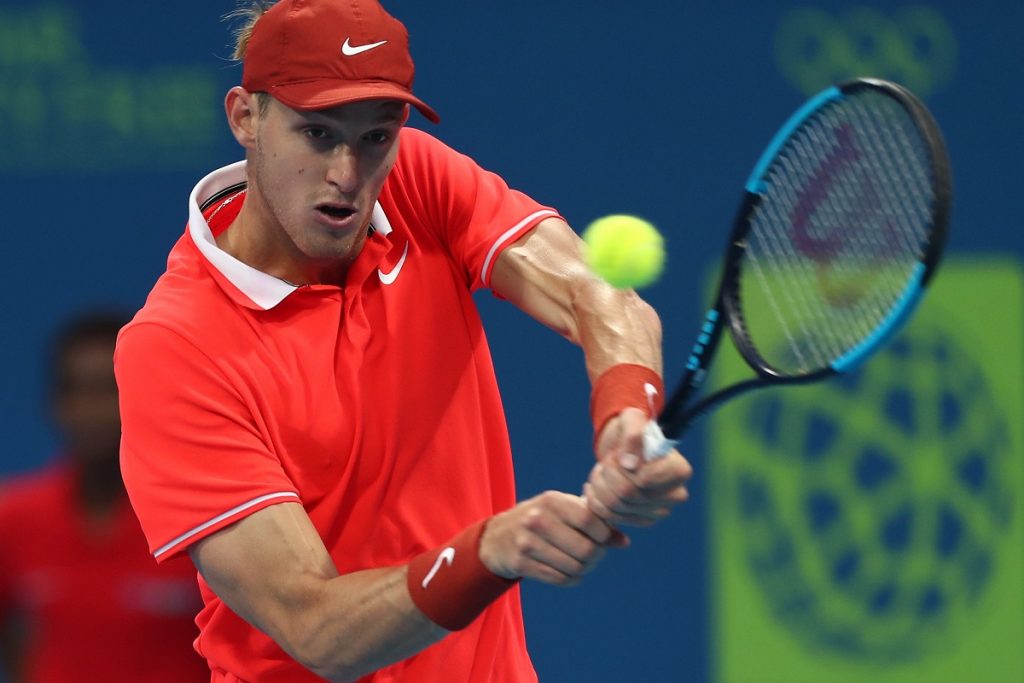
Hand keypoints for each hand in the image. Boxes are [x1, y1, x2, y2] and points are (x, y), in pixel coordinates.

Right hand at [479, 491, 626, 585]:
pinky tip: (569, 571)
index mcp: (552, 500)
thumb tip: (624, 542)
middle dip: (596, 556)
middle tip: (594, 554)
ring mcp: (527, 542)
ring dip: (585, 569)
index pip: (590, 520)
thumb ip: (594, 521)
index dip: (604, 534)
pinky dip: (571, 579)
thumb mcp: (564, 511)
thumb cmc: (542, 519)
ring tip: (582, 563)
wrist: (498, 537)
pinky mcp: (521, 563)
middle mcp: (538, 519)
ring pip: (575, 567)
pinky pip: (560, 579)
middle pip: (586, 549)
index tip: (602, 538)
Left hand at [584, 407, 692, 526]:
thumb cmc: (632, 431)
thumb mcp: (632, 420)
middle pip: (627, 494)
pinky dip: (596, 499)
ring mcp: (660, 512)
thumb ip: (632, 435)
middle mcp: (675, 496)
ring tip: (601, 471)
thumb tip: (629, 464)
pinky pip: (610, 517)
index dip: (622, 466)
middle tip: (606, 461)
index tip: (619, 454)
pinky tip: (596, 485)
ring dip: (599, 485)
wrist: (626, 449)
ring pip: (615, 506)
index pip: (643, 480)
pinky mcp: (642, 521)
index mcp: (679, 471)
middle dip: (608, 474)